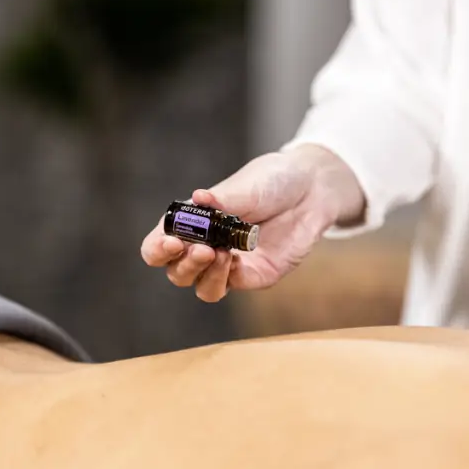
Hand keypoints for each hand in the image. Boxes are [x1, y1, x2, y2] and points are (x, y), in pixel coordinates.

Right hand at [140, 145, 364, 301]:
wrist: (312, 189)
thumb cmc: (272, 182)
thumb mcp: (247, 186)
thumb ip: (224, 200)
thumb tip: (198, 198)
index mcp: (193, 223)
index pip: (158, 246)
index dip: (157, 249)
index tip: (170, 242)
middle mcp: (206, 246)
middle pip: (177, 272)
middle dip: (183, 264)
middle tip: (202, 249)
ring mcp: (230, 264)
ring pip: (201, 287)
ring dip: (204, 276)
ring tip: (219, 254)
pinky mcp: (255, 274)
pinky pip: (232, 285)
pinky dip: (229, 276)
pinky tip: (237, 258)